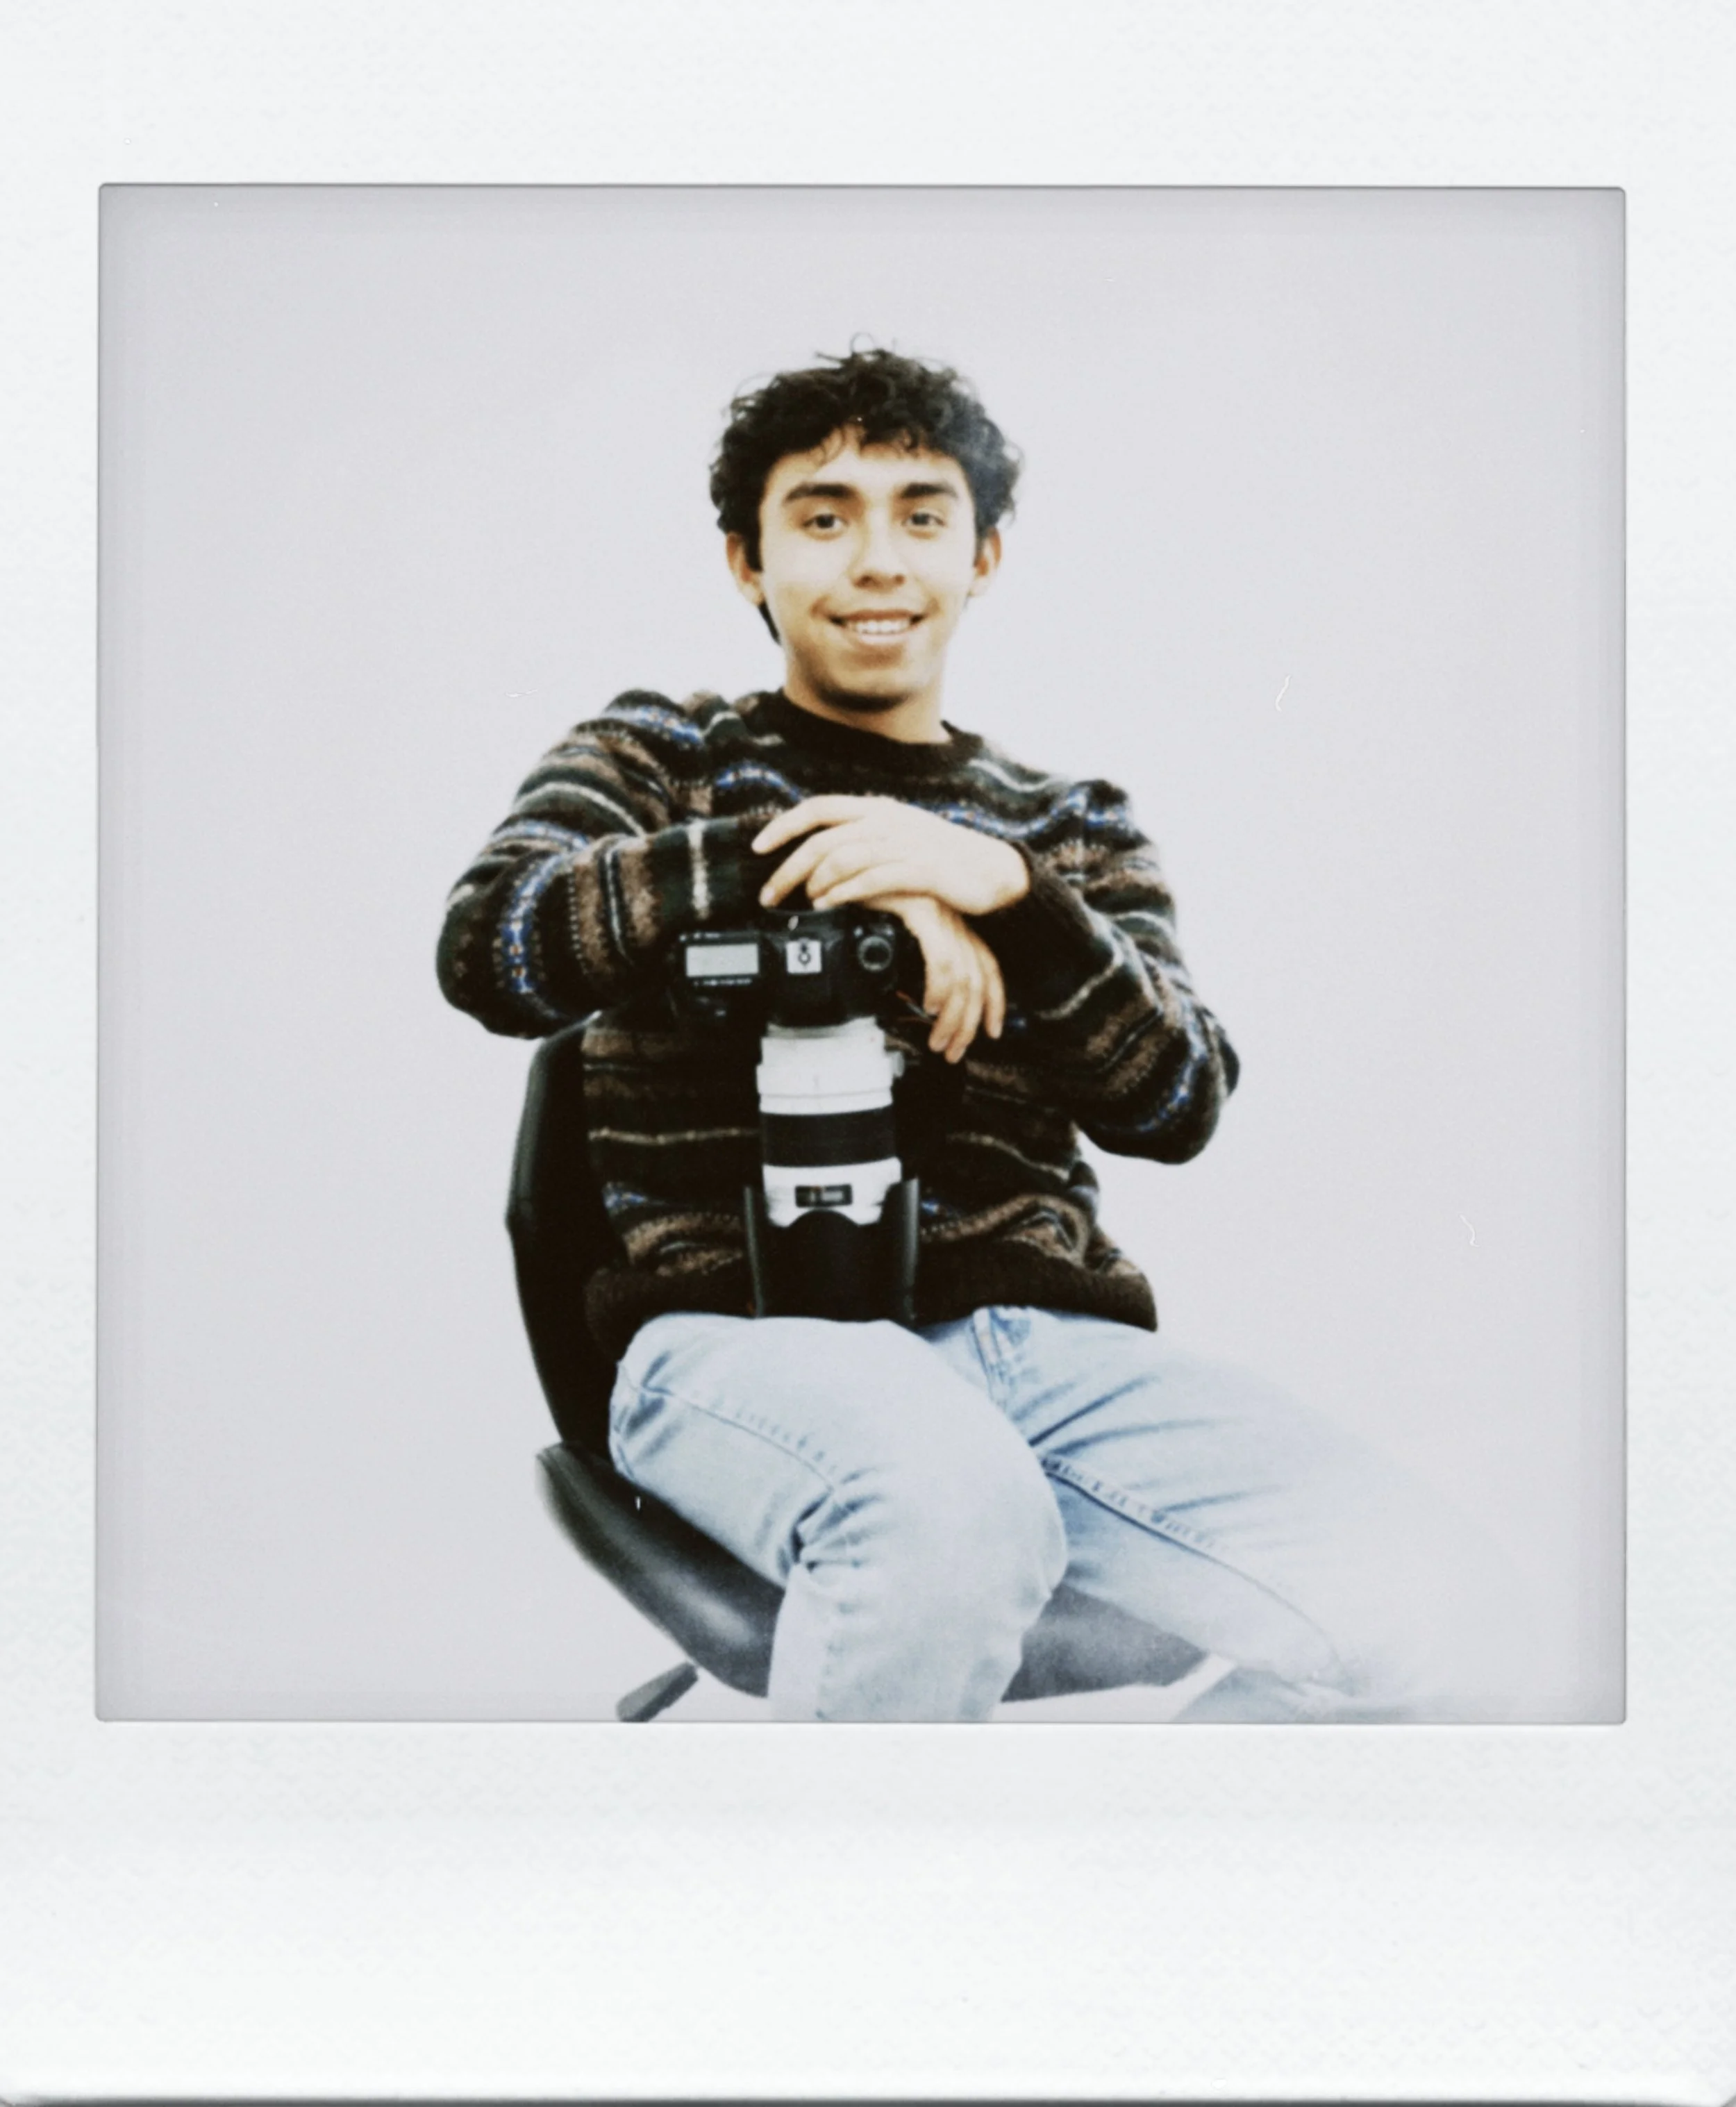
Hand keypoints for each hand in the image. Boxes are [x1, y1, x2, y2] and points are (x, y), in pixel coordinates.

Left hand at [753, 795, 1030, 919]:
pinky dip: (845, 893)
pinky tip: (830, 905)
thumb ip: (862, 843)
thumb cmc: (940, 859)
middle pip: (822, 840)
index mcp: (876, 809)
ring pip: (842, 859)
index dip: (783, 825)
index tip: (756, 847)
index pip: (818, 808)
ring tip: (804, 902)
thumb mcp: (897, 839)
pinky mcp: (921, 870)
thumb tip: (818, 863)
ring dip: (815, 883)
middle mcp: (886, 821)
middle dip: (787, 868)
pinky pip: (872, 879)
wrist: (991, 870)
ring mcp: (904, 844)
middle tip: (768, 895)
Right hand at [868, 892, 1005, 1062]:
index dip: (995, 1003)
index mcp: (950, 925)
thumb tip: (914, 1003)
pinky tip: (929, 1005)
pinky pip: (941, 959)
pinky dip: (939, 988)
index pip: (987, 967)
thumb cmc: (859, 902)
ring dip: (952, 1018)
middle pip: (977, 981)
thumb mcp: (893, 938)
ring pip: (963, 978)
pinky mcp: (922, 910)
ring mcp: (939, 914)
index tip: (992, 1031)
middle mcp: (951, 919)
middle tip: (951, 1050)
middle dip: (967, 1024)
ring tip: (937, 1040)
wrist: (839, 867)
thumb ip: (910, 962)